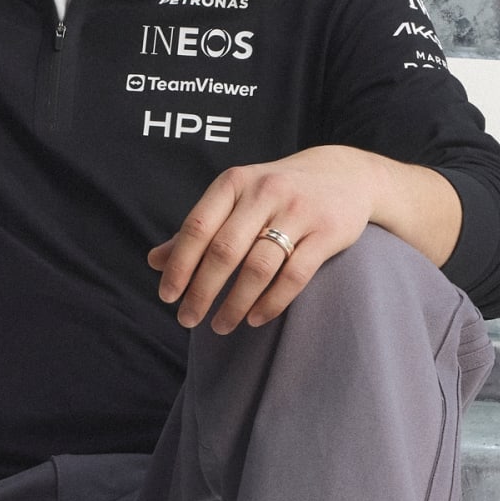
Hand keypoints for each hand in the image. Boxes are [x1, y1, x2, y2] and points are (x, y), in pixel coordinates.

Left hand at [148, 145, 389, 332]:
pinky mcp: (327, 232)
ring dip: (235, 303)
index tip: (167, 297)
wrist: (344, 175)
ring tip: (220, 325)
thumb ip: (199, 229)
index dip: (179, 265)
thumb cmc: (277, 194)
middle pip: (224, 251)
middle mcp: (265, 192)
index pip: (197, 227)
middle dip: (202, 291)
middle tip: (187, 320)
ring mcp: (298, 212)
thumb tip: (155, 261)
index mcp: (234, 182)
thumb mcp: (236, 200)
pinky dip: (271, 302)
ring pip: (258, 267)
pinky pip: (294, 276)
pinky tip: (254, 318)